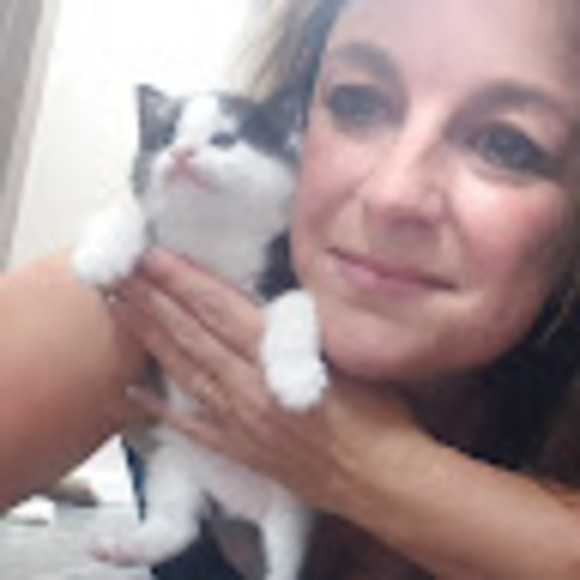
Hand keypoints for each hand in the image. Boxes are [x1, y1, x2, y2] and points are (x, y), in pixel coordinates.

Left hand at [112, 248, 422, 510]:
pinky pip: (193, 425)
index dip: (181, 280)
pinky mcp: (240, 449)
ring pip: (184, 370)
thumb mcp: (345, 355)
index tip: (150, 256)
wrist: (383, 480)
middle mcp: (246, 389)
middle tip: (116, 271)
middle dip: (151, 298)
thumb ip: (297, 333)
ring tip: (120, 309)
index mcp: (274, 361)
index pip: (217, 309)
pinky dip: (162, 409)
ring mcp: (237, 422)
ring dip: (150, 337)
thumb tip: (263, 308)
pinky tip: (135, 392)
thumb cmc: (377, 415)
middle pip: (191, 335)